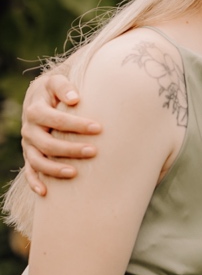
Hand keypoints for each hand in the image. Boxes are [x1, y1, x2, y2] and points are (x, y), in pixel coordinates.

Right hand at [21, 71, 98, 195]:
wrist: (40, 96)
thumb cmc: (56, 90)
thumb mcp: (56, 81)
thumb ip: (64, 87)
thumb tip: (75, 99)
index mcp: (35, 110)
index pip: (55, 119)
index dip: (76, 125)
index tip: (98, 128)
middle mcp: (30, 129)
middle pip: (47, 143)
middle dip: (70, 149)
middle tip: (94, 151)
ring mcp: (29, 144)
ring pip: (37, 161)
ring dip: (55, 169)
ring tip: (76, 173)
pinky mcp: (31, 154)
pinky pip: (30, 171)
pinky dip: (35, 182)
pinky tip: (46, 192)